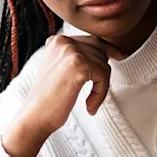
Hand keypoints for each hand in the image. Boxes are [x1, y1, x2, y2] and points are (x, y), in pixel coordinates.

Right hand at [3, 35, 125, 156]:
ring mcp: (71, 51)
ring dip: (101, 88)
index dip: (108, 49)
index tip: (121, 56)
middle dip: (102, 75)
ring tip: (89, 103)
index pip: (92, 40)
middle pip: (100, 52)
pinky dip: (100, 94)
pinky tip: (89, 106)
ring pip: (103, 65)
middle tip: (96, 96)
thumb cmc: (49, 100)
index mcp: (57, 40)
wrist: (35, 116)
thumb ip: (77, 59)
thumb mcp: (61, 71)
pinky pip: (103, 76)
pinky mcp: (79, 65)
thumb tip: (105, 53)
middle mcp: (63, 41)